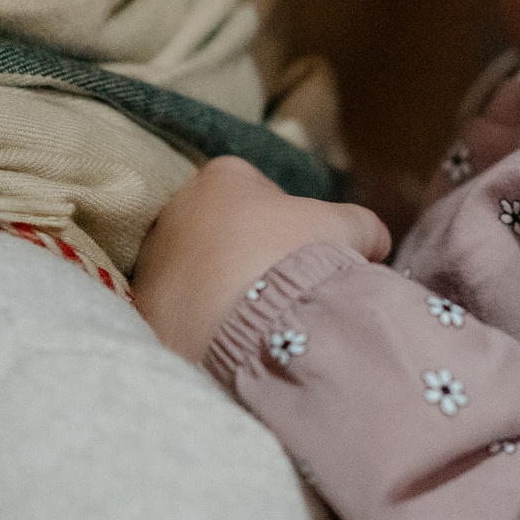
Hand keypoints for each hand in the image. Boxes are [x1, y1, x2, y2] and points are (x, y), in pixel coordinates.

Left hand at [134, 156, 390, 362]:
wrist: (251, 328)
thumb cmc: (297, 260)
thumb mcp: (347, 231)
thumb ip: (363, 226)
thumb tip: (376, 242)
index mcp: (221, 177)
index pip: (250, 185)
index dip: (280, 217)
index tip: (296, 250)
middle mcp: (175, 208)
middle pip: (215, 226)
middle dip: (241, 251)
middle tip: (273, 287)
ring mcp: (153, 258)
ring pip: (190, 269)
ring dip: (214, 288)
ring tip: (249, 320)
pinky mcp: (143, 308)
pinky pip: (175, 310)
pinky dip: (196, 323)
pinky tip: (224, 342)